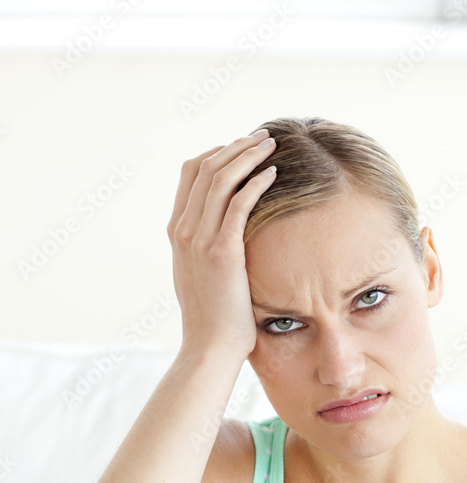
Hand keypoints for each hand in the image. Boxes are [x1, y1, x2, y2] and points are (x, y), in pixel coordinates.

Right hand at [166, 130, 276, 357]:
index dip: (217, 152)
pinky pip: (239, 204)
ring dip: (248, 155)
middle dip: (236, 145)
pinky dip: (256, 182)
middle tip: (263, 136)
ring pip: (221, 178)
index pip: (190, 172)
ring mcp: (200, 240)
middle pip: (205, 167)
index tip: (242, 147)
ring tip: (272, 145)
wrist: (210, 346)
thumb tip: (224, 236)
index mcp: (177, 231)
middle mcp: (183, 229)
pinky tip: (274, 174)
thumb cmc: (215, 317)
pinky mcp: (222, 251)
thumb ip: (206, 250)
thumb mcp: (201, 276)